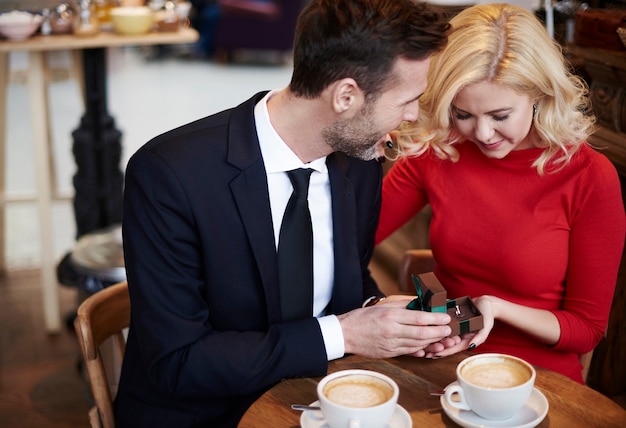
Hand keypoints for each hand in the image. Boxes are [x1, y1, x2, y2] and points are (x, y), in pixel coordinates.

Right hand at [337, 298, 451, 358]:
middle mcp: (392, 330)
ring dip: (432, 341)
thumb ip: (403, 305)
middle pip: (422, 333)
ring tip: (442, 337)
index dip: (436, 318)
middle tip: (448, 329)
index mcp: (391, 315)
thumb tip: (421, 304)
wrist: (346, 334)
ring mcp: (391, 344)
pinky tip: (428, 346)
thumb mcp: (383, 305)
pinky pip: (409, 351)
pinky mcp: (389, 353)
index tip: (446, 317)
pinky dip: (420, 349)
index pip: (419, 317)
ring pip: (418, 344)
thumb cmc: (363, 317)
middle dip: (438, 332)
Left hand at [422, 295, 495, 357]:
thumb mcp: (486, 326)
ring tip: (422, 342)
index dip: (444, 351)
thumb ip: (480, 337)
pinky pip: (441, 323)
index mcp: (466, 339)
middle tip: (424, 351)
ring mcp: (453, 327)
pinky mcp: (449, 318)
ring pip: (441, 334)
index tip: (434, 355)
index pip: (454, 347)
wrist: (484, 301)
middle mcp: (458, 334)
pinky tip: (425, 327)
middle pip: (445, 343)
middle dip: (436, 347)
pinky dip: (434, 326)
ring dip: (432, 338)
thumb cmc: (487, 314)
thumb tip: (471, 346)